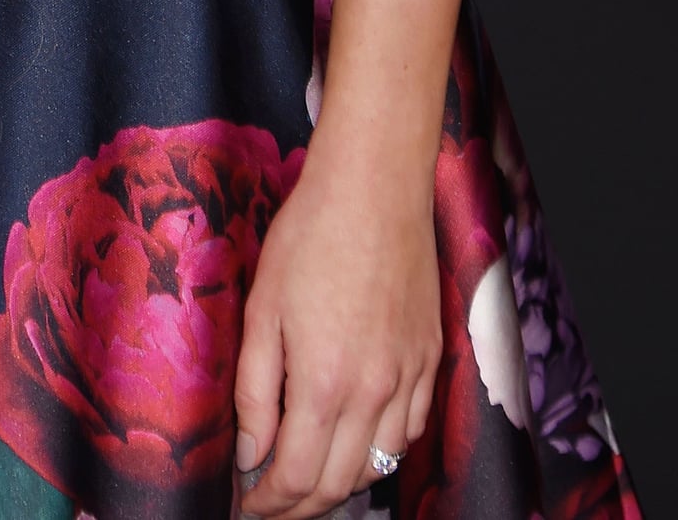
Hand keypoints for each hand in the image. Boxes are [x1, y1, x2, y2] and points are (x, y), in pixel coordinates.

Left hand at [234, 147, 438, 517]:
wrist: (374, 191)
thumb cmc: (308, 239)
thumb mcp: (263, 311)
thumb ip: (256, 392)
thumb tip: (250, 457)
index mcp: (324, 385)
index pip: (296, 478)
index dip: (267, 502)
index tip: (247, 503)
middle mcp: (374, 395)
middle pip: (338, 485)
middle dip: (298, 506)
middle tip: (269, 502)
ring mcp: (409, 380)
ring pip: (377, 467)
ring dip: (339, 485)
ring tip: (305, 480)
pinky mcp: (430, 363)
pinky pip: (409, 434)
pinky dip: (380, 454)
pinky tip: (356, 445)